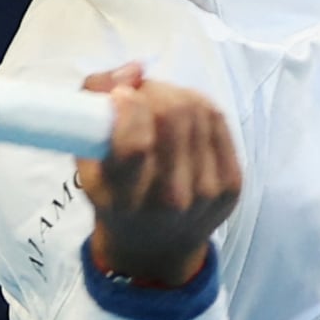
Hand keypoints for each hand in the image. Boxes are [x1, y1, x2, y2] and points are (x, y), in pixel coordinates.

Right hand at [75, 65, 240, 289]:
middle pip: (173, 115)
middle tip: (139, 95)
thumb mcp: (87, 164)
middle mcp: (171, 200)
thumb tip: (133, 71)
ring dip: (173, 94)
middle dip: (152, 91)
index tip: (119, 96)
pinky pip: (217, 118)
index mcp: (126, 200)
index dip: (128, 105)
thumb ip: (90, 108)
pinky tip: (183, 116)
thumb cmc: (115, 199)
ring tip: (158, 107)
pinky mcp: (232, 182)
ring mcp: (207, 192)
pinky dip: (197, 105)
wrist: (157, 248)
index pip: (135, 143)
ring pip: (197, 109)